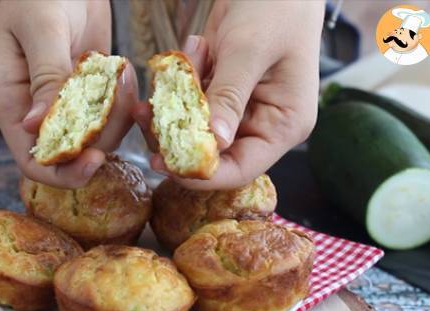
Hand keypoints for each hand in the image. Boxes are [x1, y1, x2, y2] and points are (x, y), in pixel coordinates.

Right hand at [0, 0, 137, 187]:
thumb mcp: (42, 27)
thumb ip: (46, 76)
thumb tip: (36, 126)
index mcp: (10, 100)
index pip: (31, 160)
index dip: (61, 172)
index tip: (94, 159)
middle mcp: (34, 109)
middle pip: (69, 157)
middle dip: (100, 141)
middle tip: (120, 107)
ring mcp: (63, 103)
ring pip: (96, 138)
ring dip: (118, 116)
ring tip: (122, 73)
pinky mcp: (89, 94)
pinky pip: (111, 116)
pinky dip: (124, 102)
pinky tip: (124, 71)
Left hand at [133, 0, 323, 189]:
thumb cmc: (276, 6)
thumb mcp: (250, 50)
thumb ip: (229, 96)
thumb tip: (214, 141)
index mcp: (283, 125)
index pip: (241, 169)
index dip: (203, 173)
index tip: (166, 164)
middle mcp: (261, 125)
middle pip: (212, 154)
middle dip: (176, 138)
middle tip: (146, 117)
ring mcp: (239, 110)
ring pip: (195, 129)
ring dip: (171, 109)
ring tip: (161, 81)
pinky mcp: (220, 92)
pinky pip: (191, 103)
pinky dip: (179, 86)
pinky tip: (189, 54)